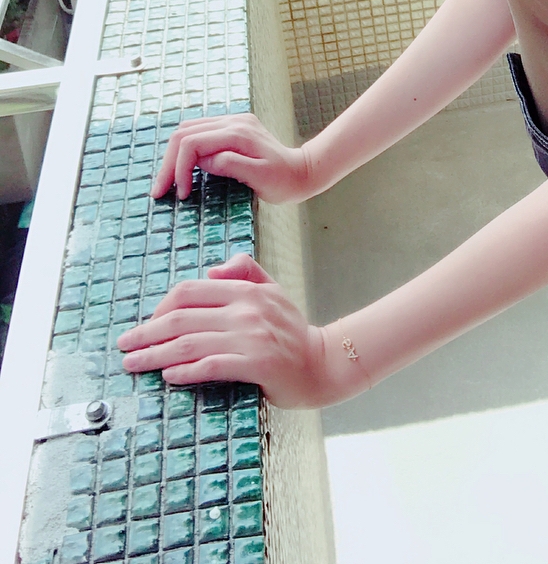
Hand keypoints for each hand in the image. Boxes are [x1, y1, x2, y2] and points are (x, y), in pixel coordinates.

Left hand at [116, 254, 344, 407]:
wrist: (323, 363)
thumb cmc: (292, 331)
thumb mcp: (272, 291)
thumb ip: (245, 272)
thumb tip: (212, 270)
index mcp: (246, 290)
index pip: (191, 291)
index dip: (160, 307)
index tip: (144, 325)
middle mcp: (247, 309)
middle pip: (183, 317)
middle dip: (146, 333)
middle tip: (124, 345)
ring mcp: (252, 337)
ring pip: (190, 343)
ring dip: (155, 356)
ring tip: (133, 365)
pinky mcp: (257, 363)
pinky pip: (212, 365)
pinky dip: (186, 371)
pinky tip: (168, 376)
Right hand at [152, 113, 310, 202]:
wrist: (303, 172)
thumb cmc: (284, 181)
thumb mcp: (261, 177)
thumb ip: (232, 165)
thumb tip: (204, 160)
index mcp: (238, 133)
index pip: (192, 142)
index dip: (179, 168)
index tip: (181, 194)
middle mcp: (233, 122)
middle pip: (184, 133)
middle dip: (169, 162)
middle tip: (160, 191)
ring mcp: (232, 123)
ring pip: (188, 130)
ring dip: (174, 156)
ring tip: (169, 182)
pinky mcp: (232, 129)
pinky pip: (199, 134)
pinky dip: (186, 151)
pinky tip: (183, 170)